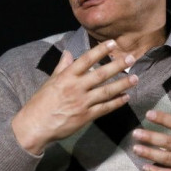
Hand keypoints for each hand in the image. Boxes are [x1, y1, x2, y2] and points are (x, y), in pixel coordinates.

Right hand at [12, 39, 137, 154]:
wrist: (35, 126)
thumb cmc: (40, 103)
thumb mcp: (50, 82)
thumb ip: (62, 67)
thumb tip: (68, 53)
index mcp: (66, 77)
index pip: (86, 60)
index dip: (101, 51)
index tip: (113, 44)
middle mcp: (76, 88)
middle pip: (101, 74)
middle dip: (117, 66)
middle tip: (131, 59)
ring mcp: (82, 103)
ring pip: (107, 91)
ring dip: (122, 84)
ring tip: (135, 78)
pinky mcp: (86, 116)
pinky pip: (105, 108)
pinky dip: (116, 102)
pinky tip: (126, 97)